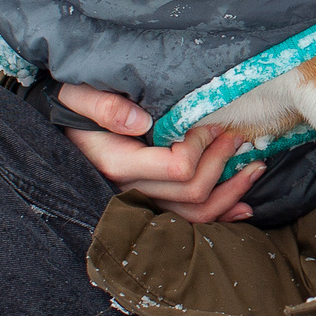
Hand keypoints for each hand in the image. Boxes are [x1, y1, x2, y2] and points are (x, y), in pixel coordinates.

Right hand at [56, 83, 262, 222]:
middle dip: (222, 163)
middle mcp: (130, 190)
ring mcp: (141, 200)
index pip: (177, 166)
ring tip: (256, 169)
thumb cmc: (73, 105)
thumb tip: (140, 121)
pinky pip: (188, 220)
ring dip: (231, 194)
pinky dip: (220, 215)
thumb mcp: (80, 95)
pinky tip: (243, 209)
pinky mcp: (149, 201)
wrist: (59, 126)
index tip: (210, 123)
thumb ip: (105, 106)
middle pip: (192, 192)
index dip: (201, 146)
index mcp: (119, 163)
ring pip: (194, 214)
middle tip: (237, 137)